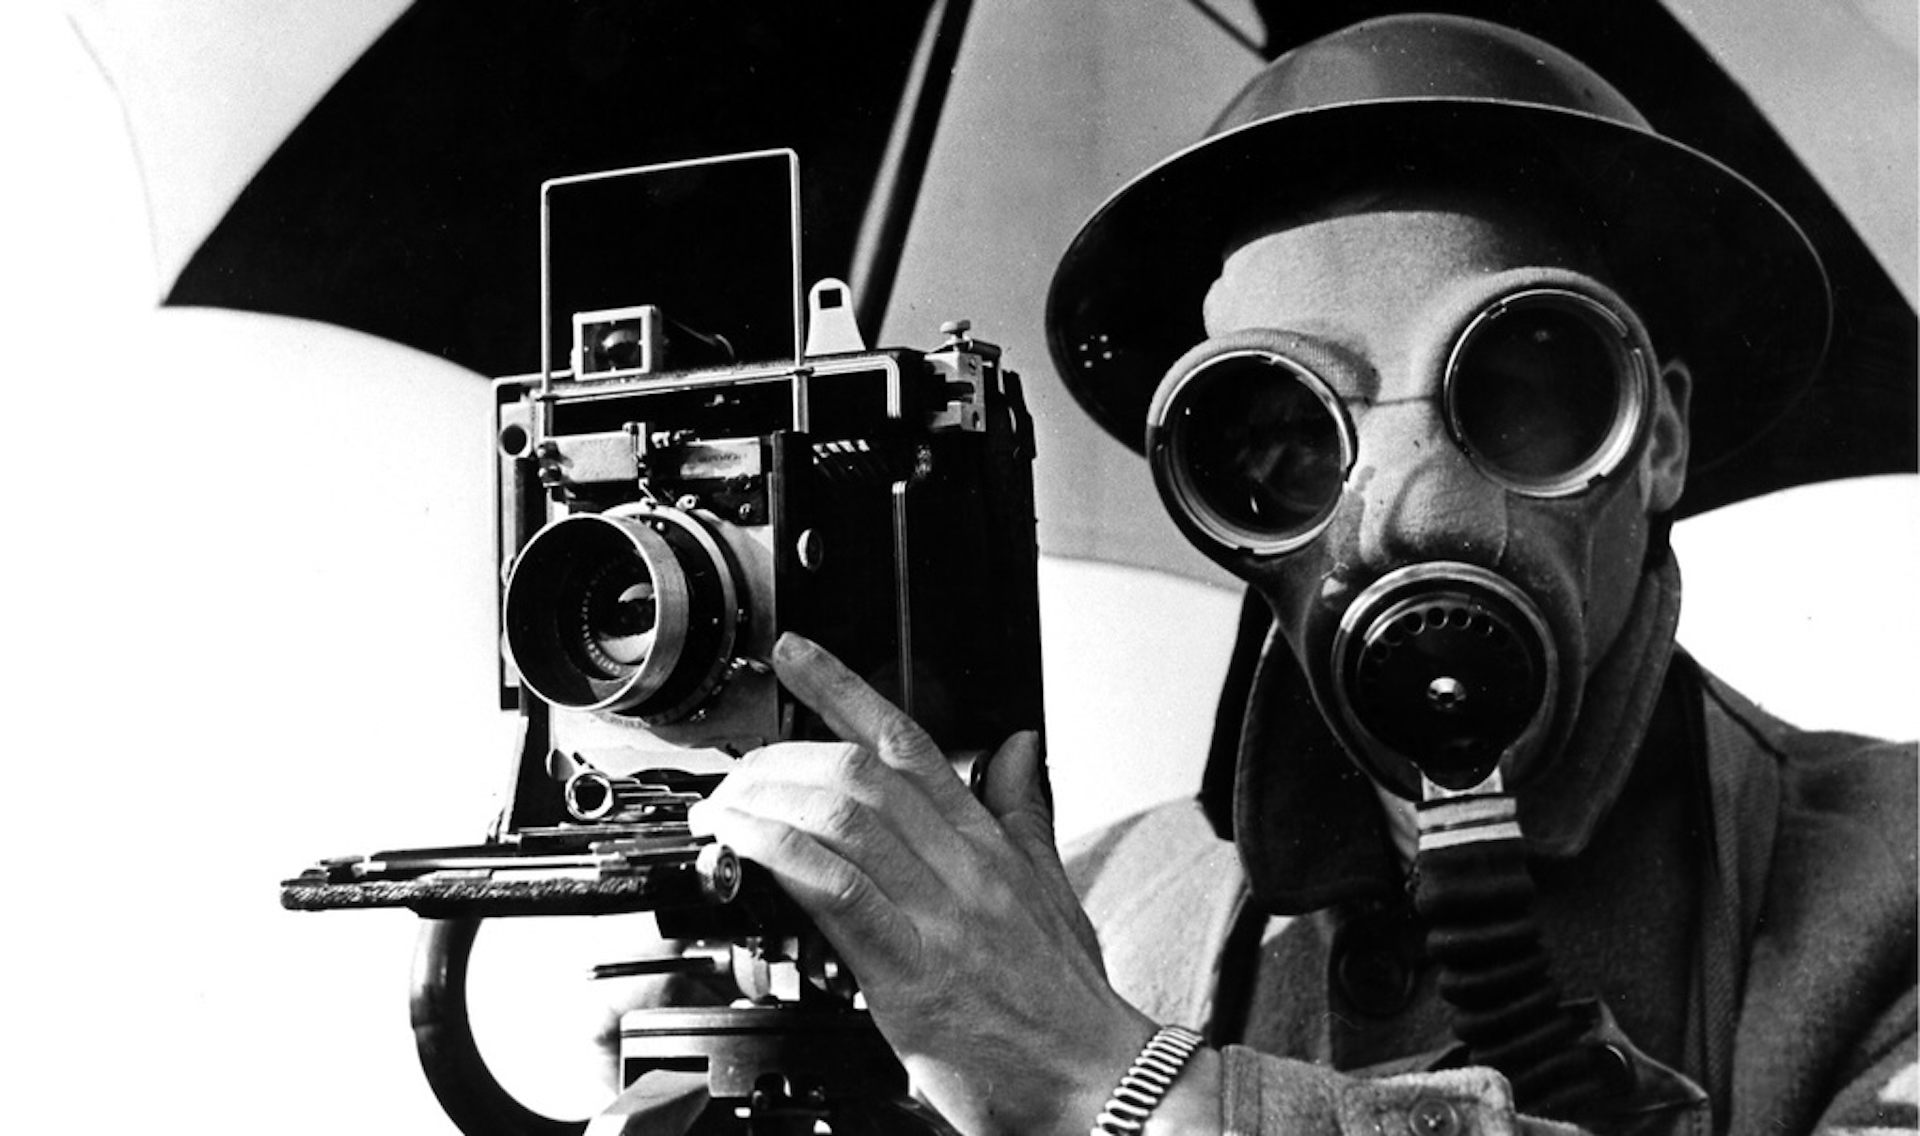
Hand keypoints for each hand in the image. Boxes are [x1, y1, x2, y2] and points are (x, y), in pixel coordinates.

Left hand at [686, 633, 1157, 1135]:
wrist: (1098, 1080)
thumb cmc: (1068, 999)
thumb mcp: (1054, 887)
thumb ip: (1025, 810)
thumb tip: (1020, 743)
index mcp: (987, 845)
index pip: (909, 743)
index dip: (844, 689)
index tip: (795, 656)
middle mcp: (961, 869)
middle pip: (862, 775)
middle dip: (784, 757)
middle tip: (738, 768)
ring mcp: (937, 918)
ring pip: (845, 821)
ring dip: (769, 802)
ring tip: (725, 805)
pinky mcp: (910, 974)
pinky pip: (839, 893)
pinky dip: (784, 856)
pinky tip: (746, 845)